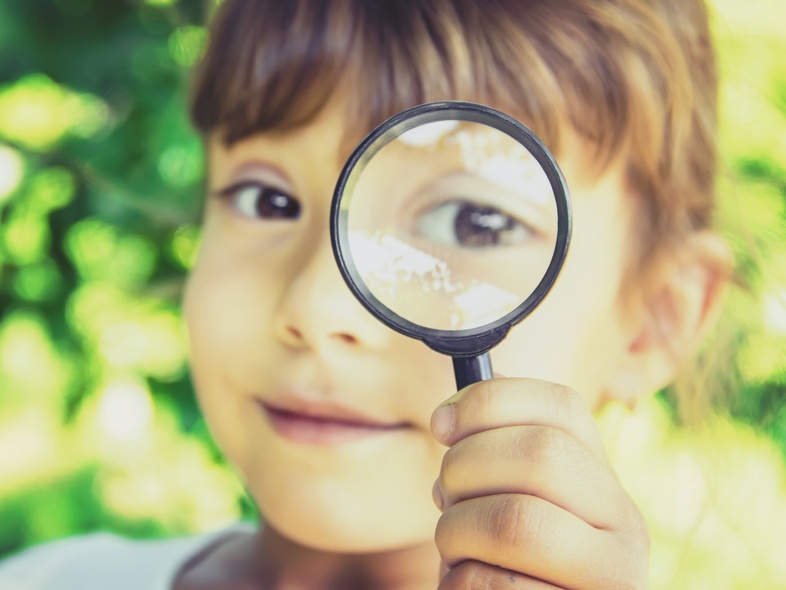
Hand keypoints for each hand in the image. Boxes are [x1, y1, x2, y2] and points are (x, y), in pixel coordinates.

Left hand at [431, 378, 648, 588]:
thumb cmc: (508, 570)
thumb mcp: (507, 504)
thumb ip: (495, 460)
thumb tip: (450, 416)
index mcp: (602, 479)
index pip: (561, 405)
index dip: (489, 401)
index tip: (440, 424)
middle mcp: (625, 523)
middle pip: (539, 453)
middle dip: (464, 469)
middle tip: (445, 498)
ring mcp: (614, 577)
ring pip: (516, 519)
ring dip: (457, 532)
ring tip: (457, 550)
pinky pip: (498, 586)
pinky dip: (462, 585)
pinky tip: (472, 589)